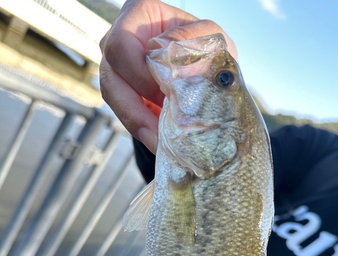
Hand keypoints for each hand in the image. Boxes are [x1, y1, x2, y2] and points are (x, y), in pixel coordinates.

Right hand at [100, 0, 236, 152]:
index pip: (121, 47)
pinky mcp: (122, 93)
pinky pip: (123, 112)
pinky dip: (141, 128)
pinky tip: (157, 139)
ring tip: (159, 141)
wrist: (205, 70)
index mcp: (137, 14)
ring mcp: (116, 66)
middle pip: (110, 76)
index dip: (140, 77)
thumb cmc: (205, 48)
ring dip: (136, 122)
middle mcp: (118, 38)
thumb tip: (165, 50)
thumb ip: (194, 39)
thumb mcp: (209, 37)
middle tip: (162, 128)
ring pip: (113, 97)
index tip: (166, 95)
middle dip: (135, 107)